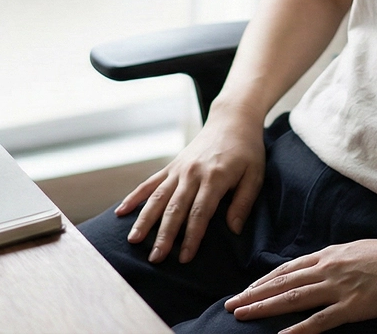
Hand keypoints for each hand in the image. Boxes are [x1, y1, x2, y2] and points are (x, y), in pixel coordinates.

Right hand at [116, 104, 265, 263]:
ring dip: (145, 219)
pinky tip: (121, 211)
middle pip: (175, 208)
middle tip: (155, 258)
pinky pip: (150, 183)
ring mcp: (179, 169)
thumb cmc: (247, 150)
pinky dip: (134, 197)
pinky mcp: (172, 166)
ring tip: (133, 239)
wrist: (232, 120)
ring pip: (157, 197)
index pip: (200, 212)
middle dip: (164, 235)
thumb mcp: (255, 175)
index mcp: (215, 177)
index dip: (192, 236)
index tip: (185, 258)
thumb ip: (244, 202)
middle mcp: (192, 173)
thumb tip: (234, 229)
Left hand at [223, 236, 376, 333]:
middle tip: (230, 305)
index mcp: (329, 255)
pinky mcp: (353, 306)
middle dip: (253, 295)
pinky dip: (298, 329)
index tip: (246, 289)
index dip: (264, 280)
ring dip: (264, 308)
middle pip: (282, 283)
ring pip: (293, 299)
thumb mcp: (357, 250)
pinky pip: (320, 320)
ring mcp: (339, 287)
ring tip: (242, 315)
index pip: (288, 269)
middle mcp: (328, 269)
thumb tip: (320, 265)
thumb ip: (336, 259)